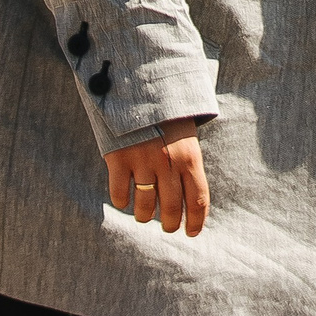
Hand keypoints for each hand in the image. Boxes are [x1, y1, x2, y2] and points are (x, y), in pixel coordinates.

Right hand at [104, 119, 209, 235]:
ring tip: (144, 215)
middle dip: (169, 224)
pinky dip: (122, 202)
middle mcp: (168, 163)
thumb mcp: (187, 135)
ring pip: (144, 207)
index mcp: (190, 157)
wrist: (140, 82)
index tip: (192, 233)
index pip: (198, 201)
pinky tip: (124, 200)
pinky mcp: (118, 158)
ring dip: (144, 216)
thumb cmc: (168, 112)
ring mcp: (142, 161)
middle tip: (168, 227)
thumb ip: (188, 163)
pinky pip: (119, 194)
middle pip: (170, 210)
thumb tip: (189, 196)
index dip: (195, 222)